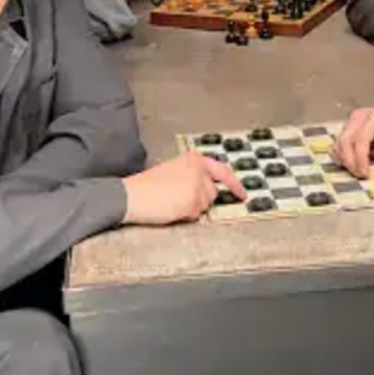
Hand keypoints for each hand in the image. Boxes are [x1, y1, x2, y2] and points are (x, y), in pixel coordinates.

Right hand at [121, 151, 246, 225]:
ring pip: (205, 205)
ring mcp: (196, 187)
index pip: (222, 171)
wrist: (131, 195)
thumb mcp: (175, 170)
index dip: (234, 184)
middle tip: (178, 199)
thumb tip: (211, 188)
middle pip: (212, 193)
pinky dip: (185, 216)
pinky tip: (171, 209)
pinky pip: (196, 215)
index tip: (242, 194)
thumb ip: (195, 175)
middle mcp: (199, 170)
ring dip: (192, 208)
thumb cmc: (148, 185)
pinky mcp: (191, 203)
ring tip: (171, 202)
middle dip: (200, 200)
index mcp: (194, 159)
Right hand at [335, 107, 373, 177]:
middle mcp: (360, 115)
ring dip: (345, 160)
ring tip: (357, 171)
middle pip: (346, 140)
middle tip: (359, 175)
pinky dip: (341, 156)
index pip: (362, 138)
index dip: (360, 158)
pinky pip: (336, 144)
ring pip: (339, 142)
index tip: (365, 174)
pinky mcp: (345, 127)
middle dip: (350, 161)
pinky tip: (351, 164)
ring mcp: (350, 120)